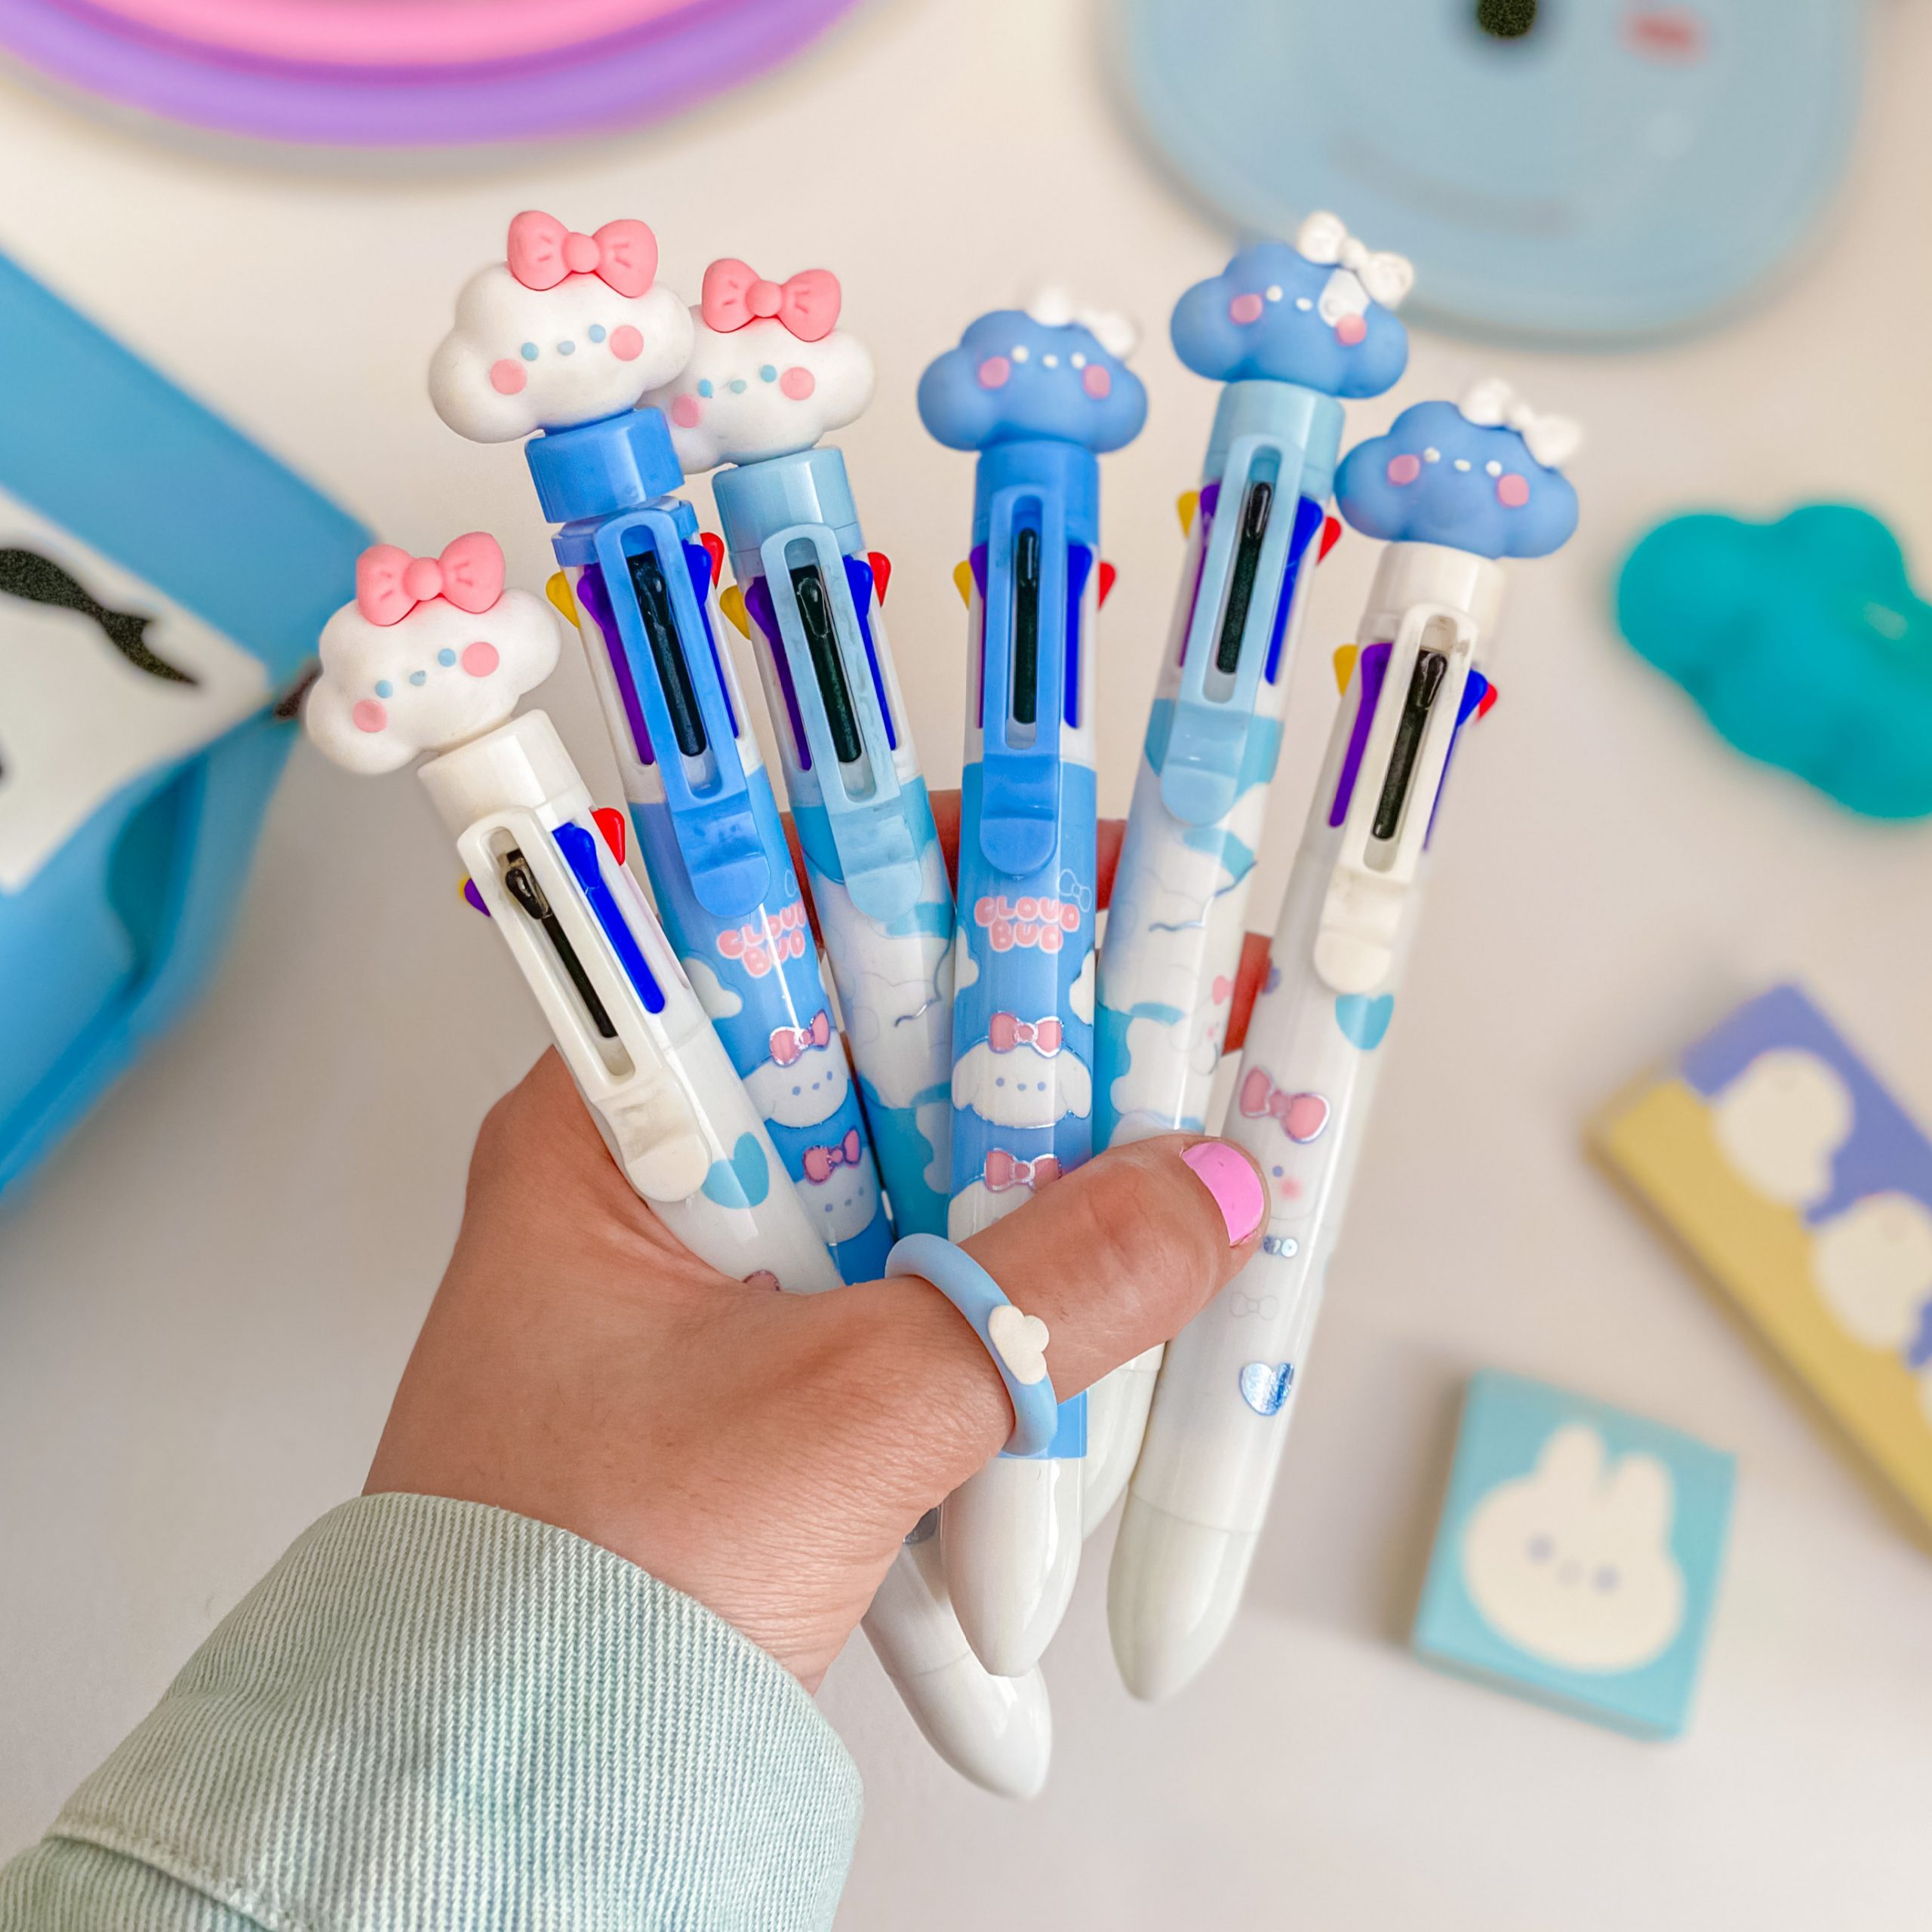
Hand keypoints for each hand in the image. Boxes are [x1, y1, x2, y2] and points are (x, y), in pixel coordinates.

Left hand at [363, 794, 1271, 1687]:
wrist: (512, 1793)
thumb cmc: (569, 1606)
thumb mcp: (838, 1424)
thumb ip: (1033, 1304)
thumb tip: (1202, 1196)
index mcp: (621, 1115)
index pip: (803, 913)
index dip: (966, 877)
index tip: (1108, 873)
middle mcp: (676, 1160)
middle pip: (891, 1027)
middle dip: (1046, 1024)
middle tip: (1187, 1017)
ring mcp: (735, 1255)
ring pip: (927, 1149)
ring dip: (1050, 1157)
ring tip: (1179, 1152)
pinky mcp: (788, 1344)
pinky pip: (933, 1258)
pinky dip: (1023, 1267)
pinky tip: (1113, 1287)